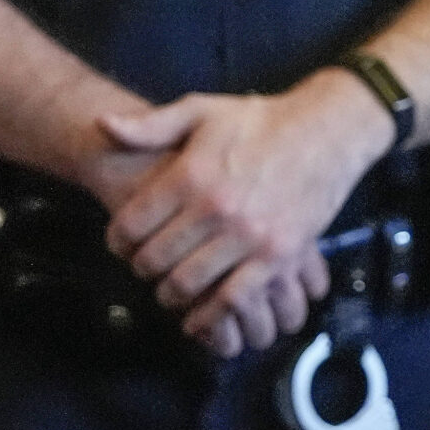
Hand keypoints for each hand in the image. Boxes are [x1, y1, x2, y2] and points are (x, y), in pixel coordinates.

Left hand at [100, 69, 393, 355]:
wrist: (327, 132)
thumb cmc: (262, 121)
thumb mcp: (202, 111)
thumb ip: (152, 124)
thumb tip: (103, 126)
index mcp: (190, 176)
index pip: (132, 224)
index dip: (117, 241)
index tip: (120, 245)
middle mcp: (216, 210)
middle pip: (157, 259)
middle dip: (142, 269)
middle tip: (145, 269)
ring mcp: (250, 237)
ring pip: (191, 284)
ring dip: (172, 296)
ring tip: (170, 292)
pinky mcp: (280, 256)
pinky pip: (236, 298)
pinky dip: (213, 315)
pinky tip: (201, 318)